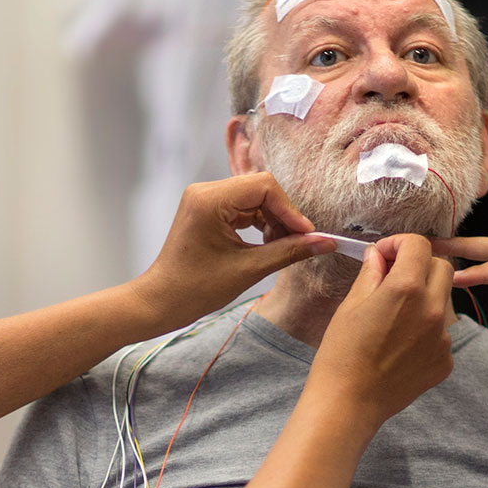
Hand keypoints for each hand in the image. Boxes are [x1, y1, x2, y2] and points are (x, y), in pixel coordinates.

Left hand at [131, 173, 332, 329]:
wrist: (161, 301)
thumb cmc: (195, 289)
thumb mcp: (249, 269)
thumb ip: (289, 251)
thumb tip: (325, 242)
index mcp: (210, 199)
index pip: (264, 186)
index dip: (290, 210)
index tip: (307, 235)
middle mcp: (205, 191)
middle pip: (260, 189)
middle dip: (282, 215)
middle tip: (296, 243)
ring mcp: (204, 199)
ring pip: (253, 198)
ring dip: (272, 220)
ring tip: (280, 247)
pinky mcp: (206, 209)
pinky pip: (242, 207)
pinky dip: (259, 223)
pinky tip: (266, 244)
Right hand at [313, 234, 454, 421]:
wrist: (348, 404)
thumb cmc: (341, 354)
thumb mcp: (350, 306)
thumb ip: (371, 274)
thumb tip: (379, 255)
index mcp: (406, 288)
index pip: (418, 245)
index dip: (399, 243)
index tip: (385, 254)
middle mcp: (432, 309)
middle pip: (442, 268)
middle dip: (419, 265)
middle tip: (393, 279)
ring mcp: (443, 337)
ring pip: (443, 301)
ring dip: (424, 298)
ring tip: (394, 318)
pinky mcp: (445, 361)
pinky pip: (441, 333)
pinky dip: (425, 331)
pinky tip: (400, 346)